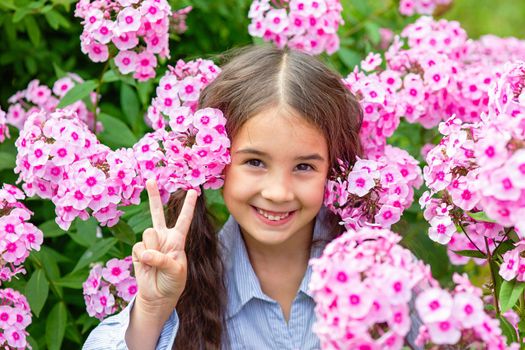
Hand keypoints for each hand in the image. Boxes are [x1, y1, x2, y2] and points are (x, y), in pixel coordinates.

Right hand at [132, 179, 197, 309]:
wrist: (158, 296)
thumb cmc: (173, 283)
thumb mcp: (176, 271)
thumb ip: (163, 259)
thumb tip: (146, 252)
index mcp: (178, 239)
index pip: (184, 219)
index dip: (188, 206)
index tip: (194, 191)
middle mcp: (163, 237)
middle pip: (157, 213)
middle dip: (153, 196)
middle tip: (150, 179)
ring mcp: (150, 243)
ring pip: (149, 233)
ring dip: (153, 249)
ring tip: (157, 262)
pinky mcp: (138, 250)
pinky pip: (139, 247)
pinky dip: (144, 258)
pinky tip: (147, 266)